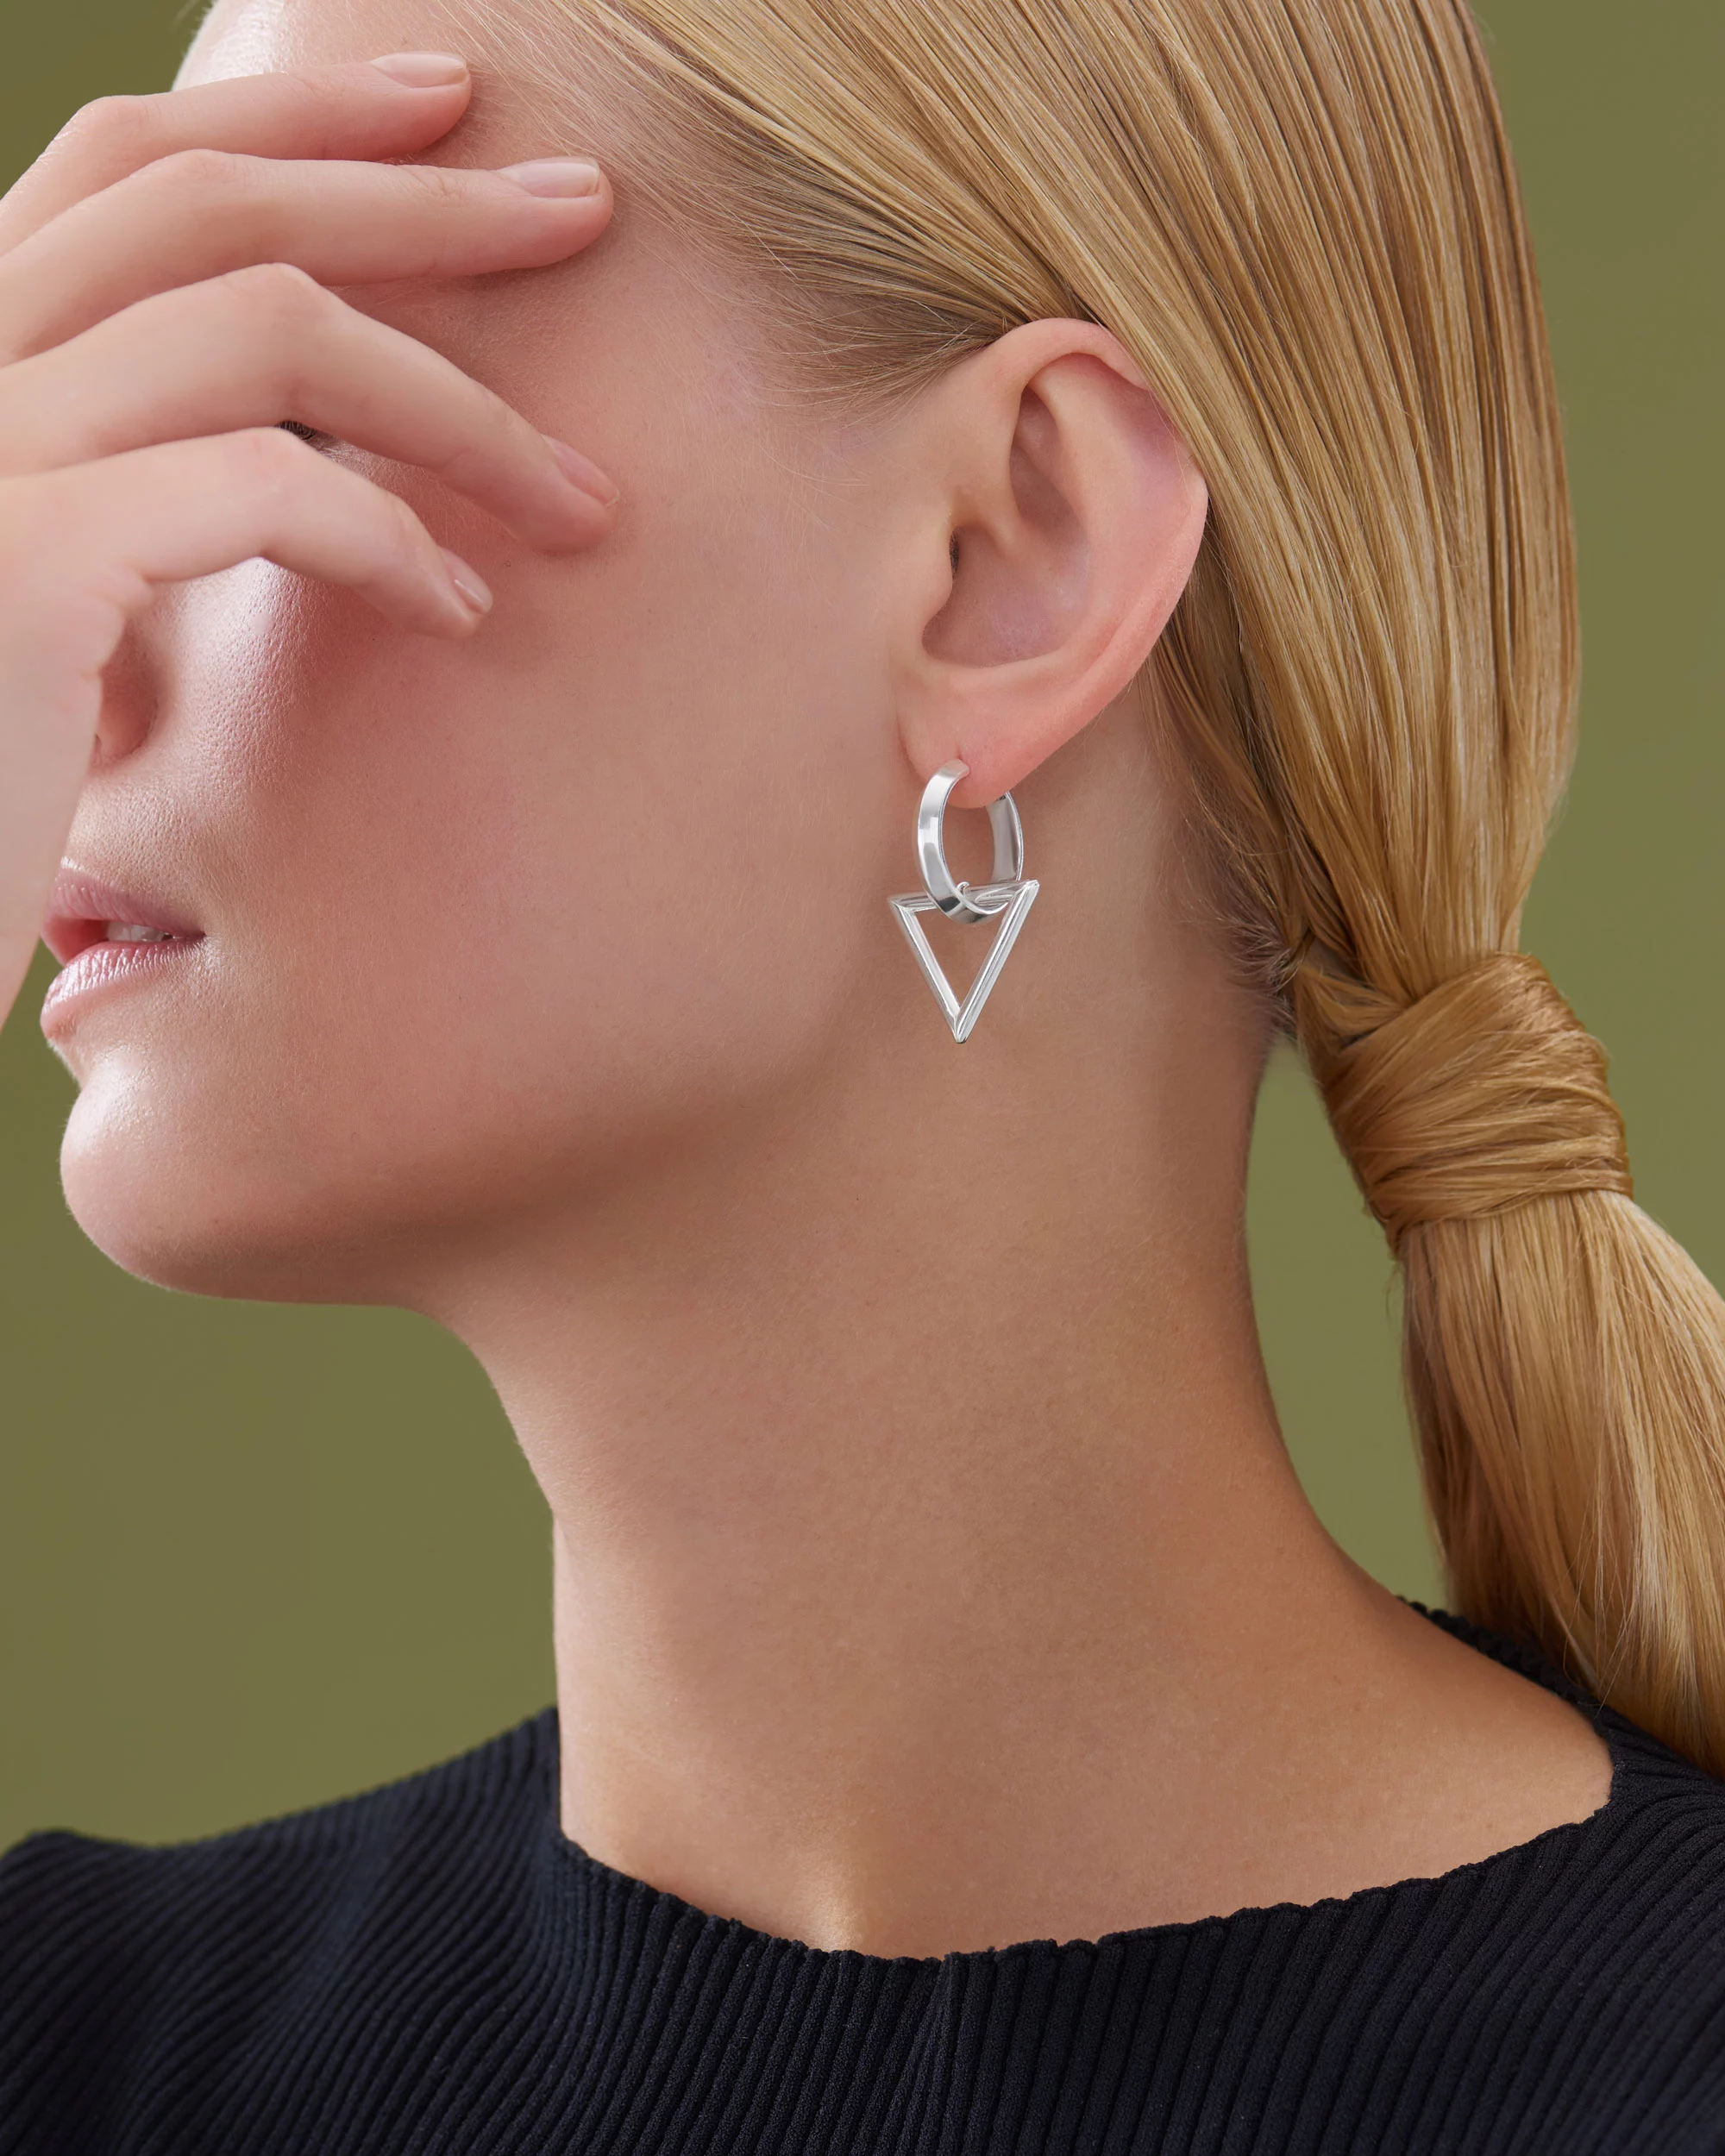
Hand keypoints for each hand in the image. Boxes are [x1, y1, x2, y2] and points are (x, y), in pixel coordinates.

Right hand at [0, 53, 616, 1023]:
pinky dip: (390, 539)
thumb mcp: (38, 617)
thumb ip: (122, 507)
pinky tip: (463, 609)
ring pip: (263, 326)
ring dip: (458, 405)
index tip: (446, 119)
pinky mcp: (19, 571)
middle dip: (418, 195)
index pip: (127, 171)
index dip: (297, 119)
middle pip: (208, 202)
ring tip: (582, 496)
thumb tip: (289, 475)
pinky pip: (262, 490)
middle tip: (584, 208)